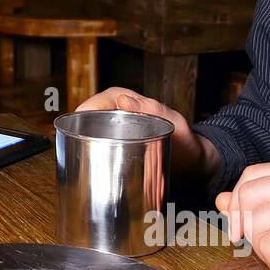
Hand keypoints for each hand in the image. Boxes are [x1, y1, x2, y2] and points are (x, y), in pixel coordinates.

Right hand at [75, 87, 204, 176]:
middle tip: (74, 148)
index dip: (83, 113)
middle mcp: (118, 116)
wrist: (194, 165)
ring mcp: (117, 133)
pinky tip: (89, 169)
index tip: (74, 126)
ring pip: (92, 136)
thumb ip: (151, 109)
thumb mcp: (171, 121)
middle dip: (78, 132)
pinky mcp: (118, 149)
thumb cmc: (185, 140)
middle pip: (89, 120)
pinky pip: (100, 150)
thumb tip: (123, 100)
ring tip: (78, 161)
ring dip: (83, 146)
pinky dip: (93, 157)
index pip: (96, 103)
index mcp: (127, 102)